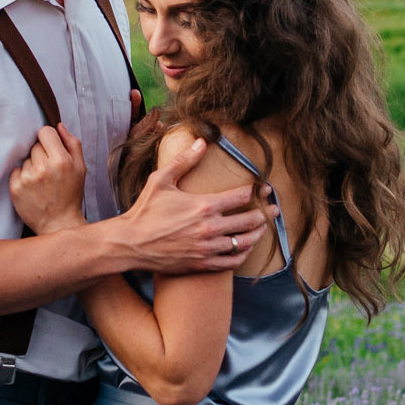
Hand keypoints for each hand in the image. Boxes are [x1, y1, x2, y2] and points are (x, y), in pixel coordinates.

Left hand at [10, 124, 88, 233]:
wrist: (59, 224)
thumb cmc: (71, 195)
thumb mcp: (81, 168)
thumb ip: (72, 144)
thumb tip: (58, 125)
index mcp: (61, 160)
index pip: (45, 132)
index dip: (48, 139)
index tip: (51, 150)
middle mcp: (43, 168)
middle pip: (34, 145)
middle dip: (41, 154)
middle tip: (49, 171)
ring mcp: (28, 178)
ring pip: (25, 159)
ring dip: (32, 166)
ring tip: (41, 182)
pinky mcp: (15, 188)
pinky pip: (15, 171)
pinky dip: (22, 177)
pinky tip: (32, 188)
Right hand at [116, 137, 278, 274]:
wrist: (130, 244)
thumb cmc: (144, 211)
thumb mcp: (160, 180)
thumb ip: (184, 161)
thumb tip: (202, 141)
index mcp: (202, 205)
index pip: (240, 197)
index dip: (256, 191)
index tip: (265, 188)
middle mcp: (209, 228)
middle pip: (249, 221)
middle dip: (265, 213)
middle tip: (273, 209)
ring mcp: (207, 248)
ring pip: (244, 242)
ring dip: (257, 234)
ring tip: (262, 227)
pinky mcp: (202, 263)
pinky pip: (231, 262)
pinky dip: (242, 254)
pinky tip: (244, 248)